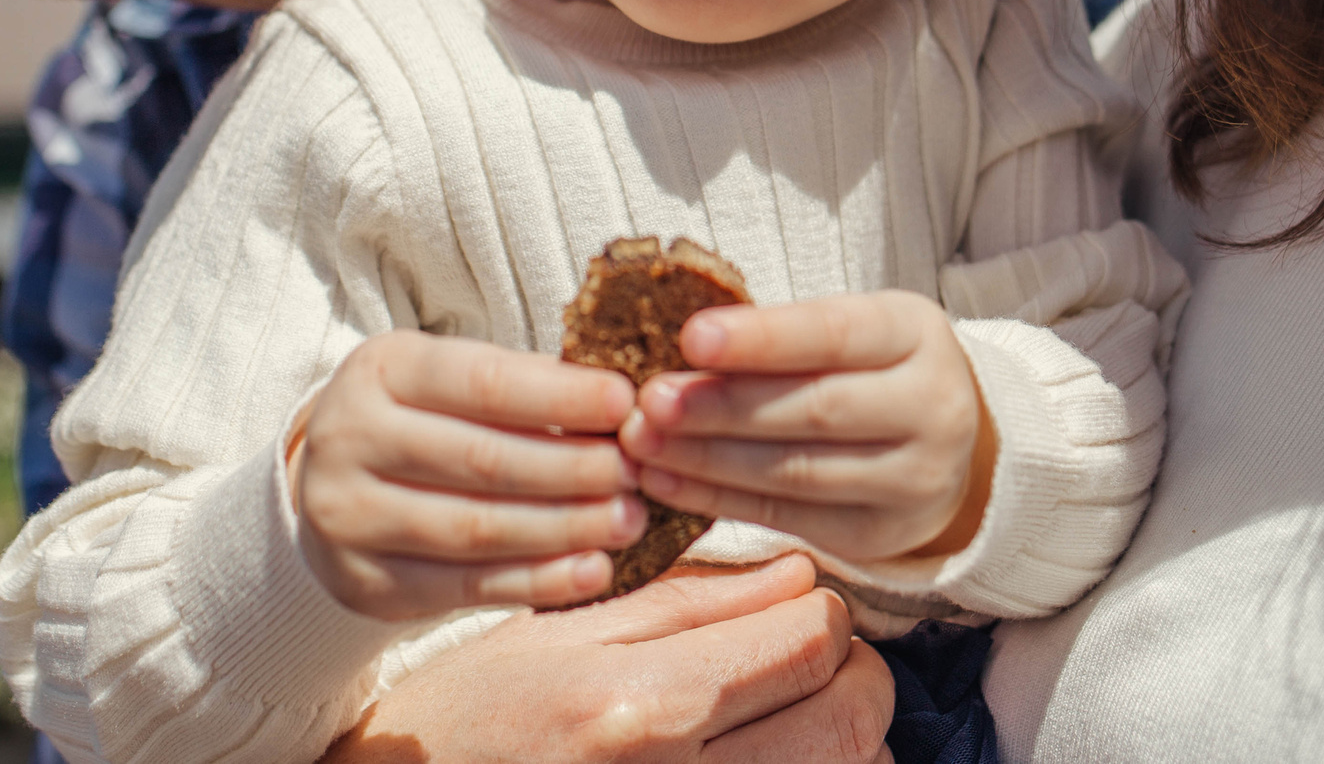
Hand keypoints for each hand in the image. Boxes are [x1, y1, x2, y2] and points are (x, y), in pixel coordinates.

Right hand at [296, 330, 645, 618]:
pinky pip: (466, 587)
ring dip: (565, 529)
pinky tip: (591, 571)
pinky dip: (538, 581)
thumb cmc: (420, 418)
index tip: (625, 405)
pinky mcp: (366, 583)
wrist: (328, 484)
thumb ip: (523, 386)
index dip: (560, 397)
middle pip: (483, 460)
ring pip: (477, 529)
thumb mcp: (450, 378)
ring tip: (627, 522)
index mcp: (381, 369)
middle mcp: (350, 439)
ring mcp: (349, 517)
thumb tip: (624, 407)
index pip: (483, 383)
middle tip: (638, 474)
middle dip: (575, 469)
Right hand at [322, 554, 893, 763]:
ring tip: (787, 712)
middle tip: (813, 658)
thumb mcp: (560, 635)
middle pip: (848, 725)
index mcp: (640, 704)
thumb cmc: (469, 718)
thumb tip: (799, 576)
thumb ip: (688, 604)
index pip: (807, 646)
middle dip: (855, 678)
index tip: (805, 605)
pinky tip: (766, 755)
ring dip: (844, 739)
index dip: (828, 614)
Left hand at [620, 291, 992, 562]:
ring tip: (643, 441)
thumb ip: (783, 335)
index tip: (690, 337)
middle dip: (723, 406)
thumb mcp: (852, 328)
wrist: (951, 443)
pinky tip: (666, 479)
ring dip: (708, 458)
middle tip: (649, 399)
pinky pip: (787, 517)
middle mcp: (932, 408)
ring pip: (797, 471)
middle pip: (816, 410)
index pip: (835, 334)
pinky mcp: (880, 536)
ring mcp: (913, 481)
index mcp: (917, 334)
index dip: (763, 339)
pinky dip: (718, 500)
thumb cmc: (872, 366)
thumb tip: (678, 345)